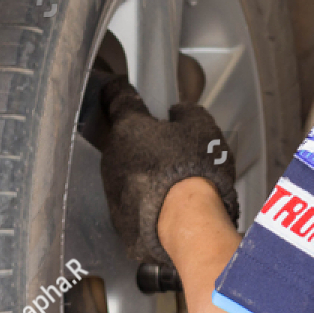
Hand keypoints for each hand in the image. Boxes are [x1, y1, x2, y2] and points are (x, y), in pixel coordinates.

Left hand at [98, 74, 239, 265]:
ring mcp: (112, 187)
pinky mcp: (118, 215)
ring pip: (126, 169)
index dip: (123, 90)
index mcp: (128, 127)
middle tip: (170, 145)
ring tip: (174, 180)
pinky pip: (132, 198)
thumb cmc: (193, 170)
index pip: (118, 97)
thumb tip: (179, 113)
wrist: (185, 224)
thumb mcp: (202, 127)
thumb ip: (187, 112)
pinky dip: (145, 197)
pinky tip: (167, 203)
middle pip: (124, 139)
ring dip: (144, 170)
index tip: (124, 88)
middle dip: (143, 139)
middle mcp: (112, 155)